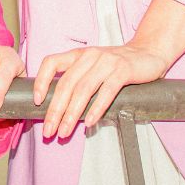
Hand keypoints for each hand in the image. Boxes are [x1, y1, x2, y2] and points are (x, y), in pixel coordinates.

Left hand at [33, 43, 169, 138]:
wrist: (148, 53)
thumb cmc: (117, 64)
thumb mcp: (93, 66)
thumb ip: (78, 79)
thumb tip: (59, 107)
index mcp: (78, 55)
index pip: (51, 62)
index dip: (41, 81)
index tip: (37, 101)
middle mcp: (89, 56)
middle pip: (66, 84)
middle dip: (55, 110)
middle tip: (48, 130)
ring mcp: (106, 62)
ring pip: (83, 90)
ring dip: (72, 114)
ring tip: (64, 131)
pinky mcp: (123, 70)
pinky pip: (106, 91)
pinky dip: (96, 108)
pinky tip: (90, 122)